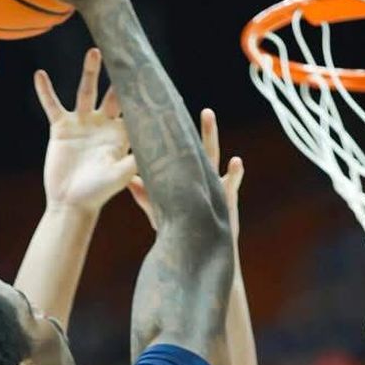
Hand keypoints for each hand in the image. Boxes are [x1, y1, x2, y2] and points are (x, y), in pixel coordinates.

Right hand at [37, 48, 134, 212]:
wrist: (70, 203)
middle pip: (113, 93)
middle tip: (125, 51)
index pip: (133, 107)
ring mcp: (82, 123)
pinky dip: (45, 91)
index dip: (140, 90)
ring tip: (95, 52)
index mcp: (120, 134)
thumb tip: (152, 147)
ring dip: (90, 72)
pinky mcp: (62, 127)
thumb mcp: (120, 175)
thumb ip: (134, 159)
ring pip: (86, 91)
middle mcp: (103, 124)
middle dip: (119, 74)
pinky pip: (52, 105)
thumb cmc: (98, 193)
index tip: (149, 69)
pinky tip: (40, 75)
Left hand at [130, 108, 242, 233]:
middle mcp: (204, 178)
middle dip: (202, 130)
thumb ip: (146, 197)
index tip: (173, 116)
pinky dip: (234, 173)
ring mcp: (216, 188)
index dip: (179, 137)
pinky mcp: (227, 201)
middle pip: (201, 149)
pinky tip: (236, 160)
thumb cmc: (181, 233)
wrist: (200, 255)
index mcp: (189, 178)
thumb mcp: (161, 213)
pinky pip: (231, 185)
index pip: (184, 153)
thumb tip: (129, 181)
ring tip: (208, 116)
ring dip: (211, 137)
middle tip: (202, 108)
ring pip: (213, 158)